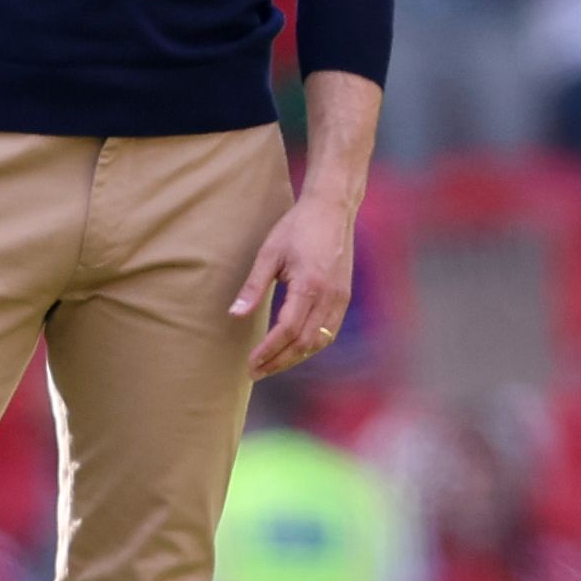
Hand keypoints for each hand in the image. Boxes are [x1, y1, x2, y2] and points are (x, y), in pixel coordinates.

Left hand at [234, 192, 356, 376]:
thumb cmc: (297, 227)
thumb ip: (254, 287)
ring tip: (272, 364)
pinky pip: (329, 331)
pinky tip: (294, 348)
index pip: (288, 331)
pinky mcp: (344, 296)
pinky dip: (311, 345)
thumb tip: (235, 315)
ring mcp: (341, 298)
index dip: (268, 351)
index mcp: (309, 285)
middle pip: (305, 343)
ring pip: (320, 341)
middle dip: (279, 361)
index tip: (250, 363)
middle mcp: (329, 296)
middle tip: (256, 372)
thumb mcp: (269, 253)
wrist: (332, 209)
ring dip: (295, 357)